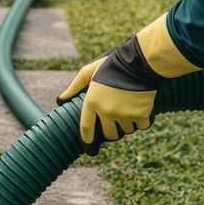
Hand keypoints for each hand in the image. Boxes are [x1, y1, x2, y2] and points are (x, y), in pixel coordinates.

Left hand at [56, 13, 199, 154]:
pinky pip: (142, 126)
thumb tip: (60, 100)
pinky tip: (143, 110)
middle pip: (109, 133)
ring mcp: (124, 115)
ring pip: (126, 130)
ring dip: (128, 124)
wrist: (139, 63)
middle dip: (113, 131)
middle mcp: (107, 112)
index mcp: (92, 102)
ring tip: (131, 110)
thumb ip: (75, 86)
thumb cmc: (112, 65)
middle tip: (117, 122)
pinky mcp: (140, 115)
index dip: (87, 137)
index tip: (89, 142)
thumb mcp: (89, 71)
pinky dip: (143, 121)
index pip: (86, 127)